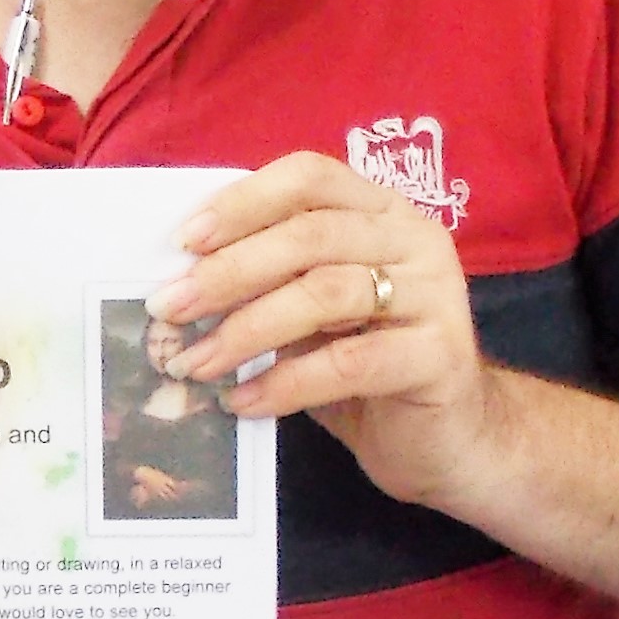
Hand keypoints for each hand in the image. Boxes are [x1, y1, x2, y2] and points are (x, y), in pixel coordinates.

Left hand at [151, 151, 498, 517]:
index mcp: (381, 211)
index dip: (243, 202)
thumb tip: (180, 280)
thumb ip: (269, 282)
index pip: (309, 177)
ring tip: (197, 363)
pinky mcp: (442, 355)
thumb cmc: (367, 370)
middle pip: (310, 235)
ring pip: (327, 293)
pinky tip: (245, 402)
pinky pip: (351, 362)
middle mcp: (415, 238)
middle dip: (229, 272)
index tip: (184, 241)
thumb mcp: (313, 314)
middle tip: (170, 309)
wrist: (448, 441)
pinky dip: (287, 382)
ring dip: (248, 329)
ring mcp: (436, 294)